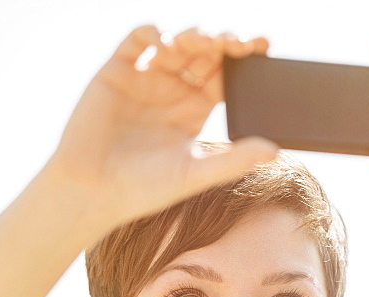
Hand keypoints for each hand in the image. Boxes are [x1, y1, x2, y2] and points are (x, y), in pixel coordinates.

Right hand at [45, 26, 277, 233]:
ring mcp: (145, 77)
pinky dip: (150, 32)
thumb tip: (275, 151)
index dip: (244, 59)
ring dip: (192, 35)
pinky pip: (136, 41)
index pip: (226, 76)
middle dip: (223, 41)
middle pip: (205, 53)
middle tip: (235, 42)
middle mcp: (173, 89)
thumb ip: (235, 160)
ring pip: (176, 42)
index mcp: (196, 109)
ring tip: (202, 42)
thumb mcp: (195, 174)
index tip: (263, 46)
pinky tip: (163, 40)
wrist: (93, 191)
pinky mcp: (116, 71)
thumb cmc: (144, 189)